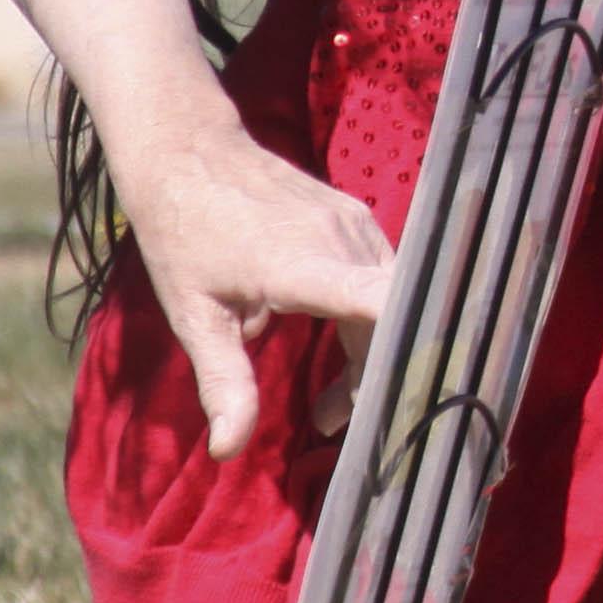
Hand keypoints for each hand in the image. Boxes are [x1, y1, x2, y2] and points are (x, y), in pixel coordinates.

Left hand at [0, 0, 391, 455]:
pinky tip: (335, 343)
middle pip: (391, 320)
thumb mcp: (195, 317)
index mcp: (304, 266)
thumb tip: (229, 450)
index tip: (419, 388)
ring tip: (326, 402)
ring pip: (390, 301)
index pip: (383, 301)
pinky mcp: (355, 218)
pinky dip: (369, 318)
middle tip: (325, 422)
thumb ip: (224, 383)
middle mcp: (342, 240)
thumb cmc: (184, 236)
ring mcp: (355, 224)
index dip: (414, 341)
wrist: (188, 152)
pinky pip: (381, 277)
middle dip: (371, 379)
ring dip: (368, 352)